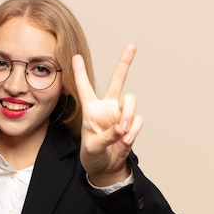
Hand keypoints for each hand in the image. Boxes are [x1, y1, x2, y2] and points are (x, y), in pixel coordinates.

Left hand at [72, 44, 143, 186]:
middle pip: (117, 80)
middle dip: (125, 62)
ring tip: (122, 132)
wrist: (106, 168)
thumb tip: (122, 128)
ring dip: (128, 114)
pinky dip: (133, 130)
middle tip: (132, 45)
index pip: (84, 87)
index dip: (79, 72)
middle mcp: (107, 107)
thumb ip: (106, 137)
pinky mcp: (132, 124)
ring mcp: (120, 114)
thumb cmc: (92, 156)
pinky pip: (138, 120)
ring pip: (130, 101)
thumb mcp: (91, 148)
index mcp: (91, 109)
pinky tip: (125, 141)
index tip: (75, 56)